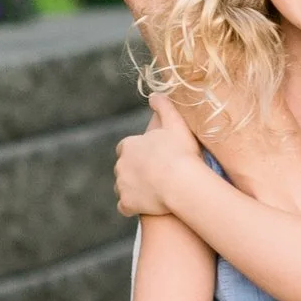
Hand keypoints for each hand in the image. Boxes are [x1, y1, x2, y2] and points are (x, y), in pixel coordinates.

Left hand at [115, 97, 199, 218]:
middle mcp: (120, 165)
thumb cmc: (180, 152)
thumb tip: (155, 94)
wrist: (180, 182)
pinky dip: (132, 207)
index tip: (152, 156)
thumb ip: (164, 107)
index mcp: (129, 145)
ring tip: (152, 192)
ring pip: (123, 187)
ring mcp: (122, 186)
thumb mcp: (175, 123)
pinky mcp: (127, 204)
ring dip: (133, 189)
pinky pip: (126, 207)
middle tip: (154, 175)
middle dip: (134, 171)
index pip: (126, 147)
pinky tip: (144, 207)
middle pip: (123, 168)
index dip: (139, 152)